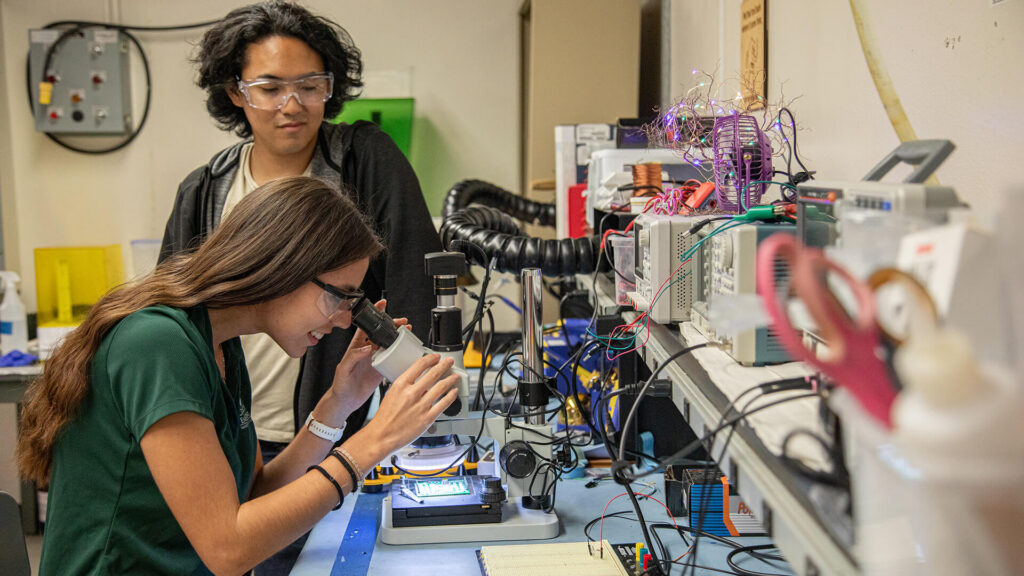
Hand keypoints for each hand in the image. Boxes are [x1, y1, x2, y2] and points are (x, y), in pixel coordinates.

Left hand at [327, 300, 408, 421]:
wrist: (345, 401)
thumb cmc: (340, 384)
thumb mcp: (344, 368)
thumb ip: (354, 356)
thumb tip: (367, 347)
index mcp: (357, 346)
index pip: (366, 326)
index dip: (374, 314)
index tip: (382, 305)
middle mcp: (367, 351)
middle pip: (381, 333)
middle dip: (392, 324)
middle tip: (402, 322)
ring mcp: (375, 359)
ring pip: (389, 344)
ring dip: (398, 337)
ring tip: (407, 332)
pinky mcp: (381, 369)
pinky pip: (392, 359)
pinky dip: (400, 354)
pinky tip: (406, 351)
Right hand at [361, 354, 458, 451]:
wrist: (382, 436)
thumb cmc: (385, 417)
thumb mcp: (391, 394)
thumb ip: (406, 386)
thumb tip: (421, 381)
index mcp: (400, 385)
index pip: (419, 365)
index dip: (431, 358)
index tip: (436, 357)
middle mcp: (412, 393)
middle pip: (433, 374)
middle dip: (444, 365)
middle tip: (450, 362)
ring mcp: (421, 406)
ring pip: (441, 387)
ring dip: (451, 379)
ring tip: (455, 376)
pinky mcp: (428, 418)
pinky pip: (444, 403)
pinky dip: (451, 396)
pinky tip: (454, 392)